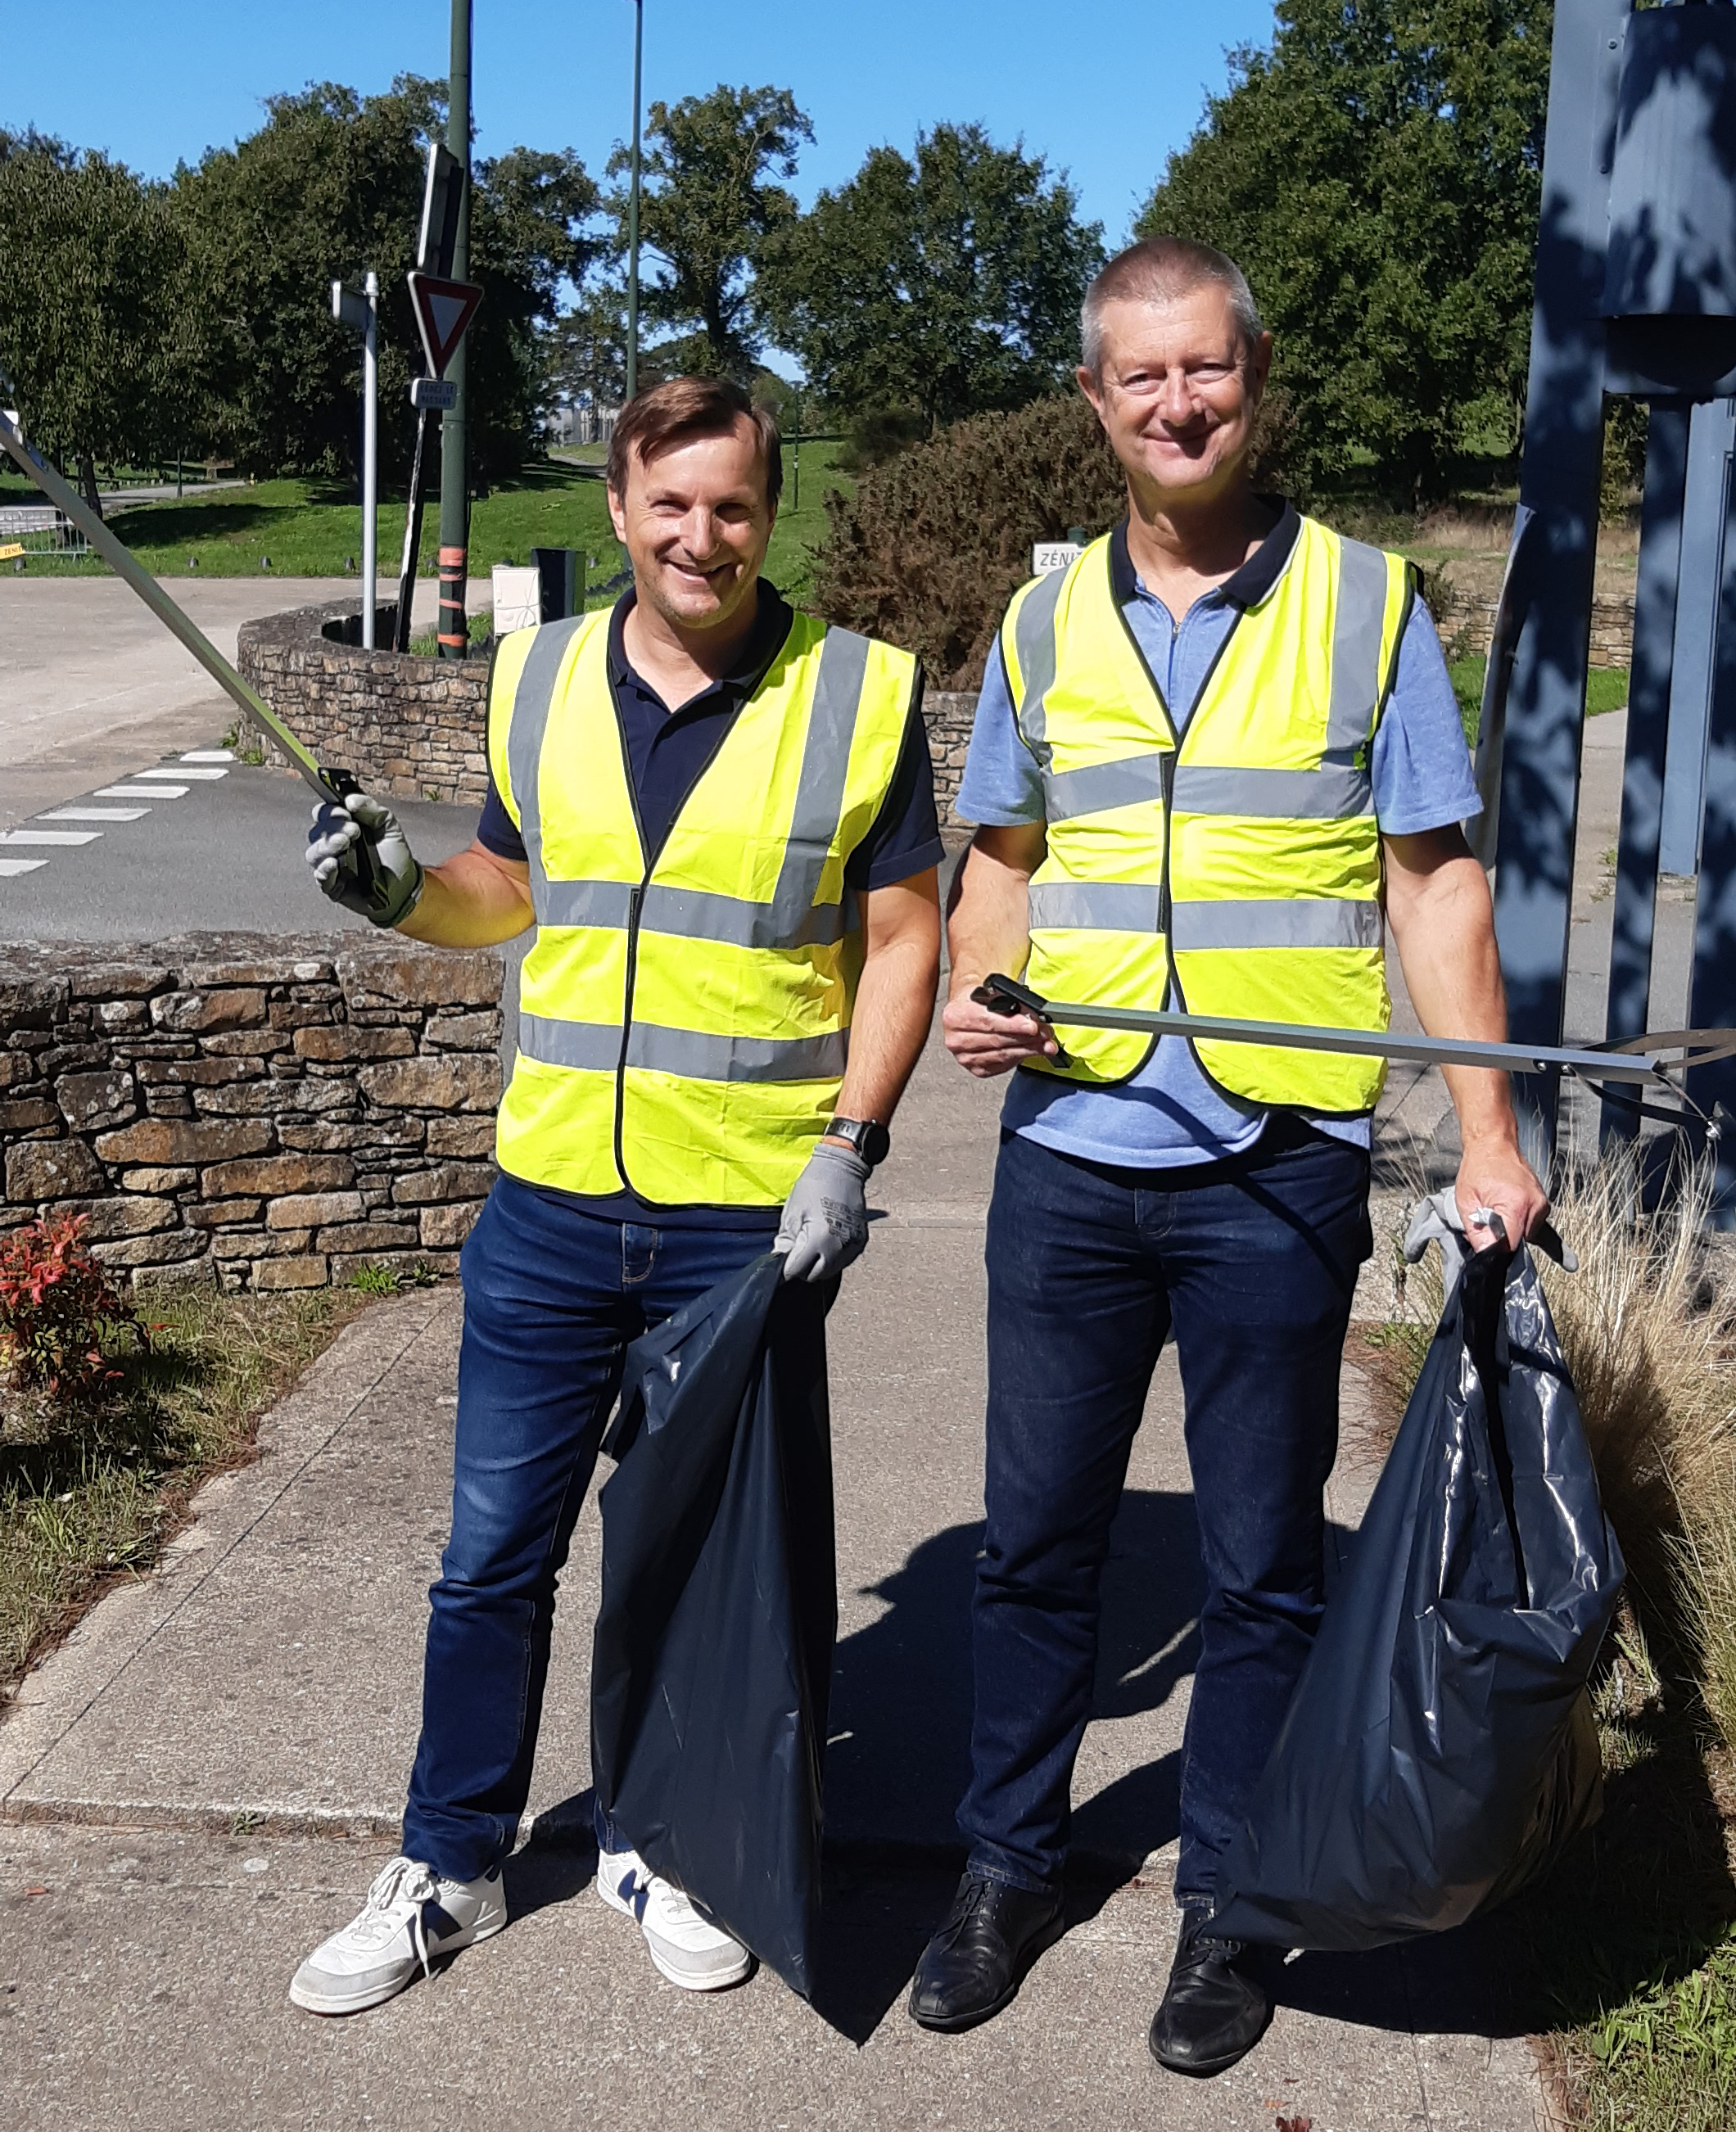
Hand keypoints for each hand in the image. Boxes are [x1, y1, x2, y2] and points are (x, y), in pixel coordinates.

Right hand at [307, 789, 423, 928]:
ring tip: (346, 843)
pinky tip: (334, 863)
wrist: (404, 886)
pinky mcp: (332, 886)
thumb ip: (372, 809)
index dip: (331, 812)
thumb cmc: (394, 856)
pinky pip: (320, 876)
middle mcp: (333, 845)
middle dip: (333, 828)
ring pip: (314, 853)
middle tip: (354, 830)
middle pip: (316, 832)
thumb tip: (350, 799)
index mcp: (342, 828)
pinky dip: (325, 869)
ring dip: (327, 846)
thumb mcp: (389, 827)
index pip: (323, 814)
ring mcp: (331, 866)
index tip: (347, 813)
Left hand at [775, 1140, 869, 1282]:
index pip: (797, 1271)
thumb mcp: (791, 1214)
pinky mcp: (861, 1242)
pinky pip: (843, 1261)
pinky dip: (833, 1258)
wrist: (842, 1168)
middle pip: (814, 1276)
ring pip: (830, 1271)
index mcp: (817, 1240)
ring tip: (813, 1243)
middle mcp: (838, 1247)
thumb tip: (780, 1261)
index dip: (787, 1267)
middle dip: (803, 1268)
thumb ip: (785, 1243)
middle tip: (797, 1250)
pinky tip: (827, 1241)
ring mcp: (852, 1246)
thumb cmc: (813, 1187)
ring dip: (819, 1264)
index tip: (784, 1259)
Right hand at [941, 989, 1060, 1078]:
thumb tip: (1034, 1018)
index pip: (987, 1022)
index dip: (1012, 1026)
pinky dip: (1020, 1057)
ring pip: (1003, 1056)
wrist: (969, 1007)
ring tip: (1045, 1043)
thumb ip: (1011, 1004)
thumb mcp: (994, 992)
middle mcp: (955, 1039)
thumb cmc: (981, 1000)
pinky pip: (1003, 1065)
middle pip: (997, 1042)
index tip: (1032, 1026)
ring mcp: (965, 1057)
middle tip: (1045, 1033)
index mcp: (954, 1016)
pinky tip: (1031, 1050)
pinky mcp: (976, 1069)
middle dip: (1026, 1038)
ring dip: (1028, 1050)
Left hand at [1454, 1133, 1549, 1251]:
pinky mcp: (1543, 1204)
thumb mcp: (1466, 1201)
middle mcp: (1535, 1206)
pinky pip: (1530, 1224)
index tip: (1487, 1249)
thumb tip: (1486, 1254)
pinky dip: (1517, 1222)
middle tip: (1487, 1222)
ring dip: (1510, 1230)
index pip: (1511, 1245)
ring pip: (1525, 1234)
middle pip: (1519, 1241)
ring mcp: (1542, 1204)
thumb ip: (1476, 1231)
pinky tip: (1506, 1209)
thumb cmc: (1479, 1167)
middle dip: (1501, 1239)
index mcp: (1517, 1205)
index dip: (1496, 1251)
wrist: (1493, 1144)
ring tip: (1496, 1210)